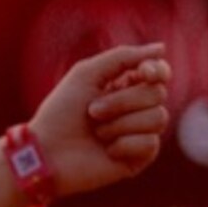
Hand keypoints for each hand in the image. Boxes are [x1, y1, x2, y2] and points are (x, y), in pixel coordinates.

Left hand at [29, 43, 170, 199]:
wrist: (45, 153)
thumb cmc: (60, 113)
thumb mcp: (86, 74)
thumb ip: (122, 57)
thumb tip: (161, 49)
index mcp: (125, 86)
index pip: (159, 72)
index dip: (157, 70)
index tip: (144, 72)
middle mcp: (137, 108)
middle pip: (157, 94)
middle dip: (121, 101)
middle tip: (92, 111)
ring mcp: (140, 133)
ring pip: (158, 118)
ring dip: (120, 124)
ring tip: (96, 133)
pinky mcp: (139, 157)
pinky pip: (150, 143)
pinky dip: (124, 144)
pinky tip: (106, 151)